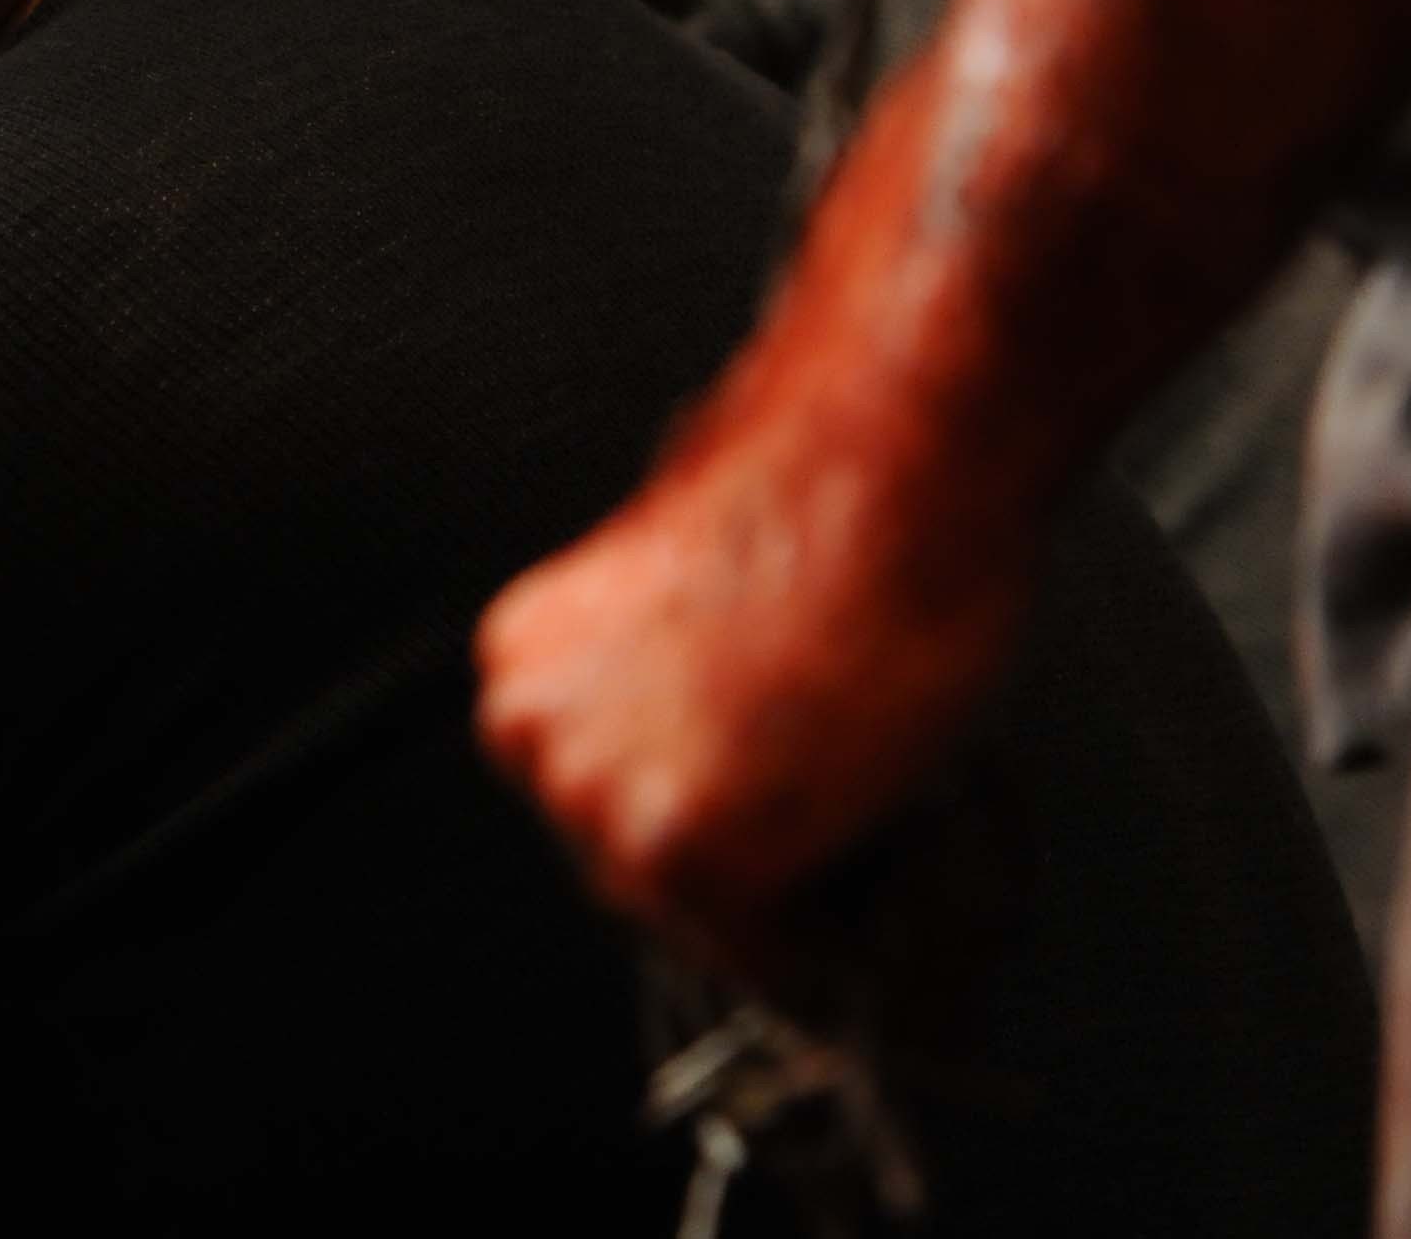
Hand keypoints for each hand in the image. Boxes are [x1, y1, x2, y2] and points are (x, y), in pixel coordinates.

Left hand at [471, 415, 1031, 991]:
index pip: (596, 798)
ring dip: (787, 880)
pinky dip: (834, 931)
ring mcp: (596, 801)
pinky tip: (867, 824)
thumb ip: (669, 672)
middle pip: (633, 864)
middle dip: (736, 838)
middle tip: (826, 776)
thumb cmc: (818, 483)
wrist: (888, 452)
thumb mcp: (691, 580)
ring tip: (855, 771)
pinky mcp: (685, 857)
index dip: (701, 798)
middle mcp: (533, 732)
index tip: (760, 788)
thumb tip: (710, 725)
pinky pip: (771, 958)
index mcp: (522, 659)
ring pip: (704, 916)